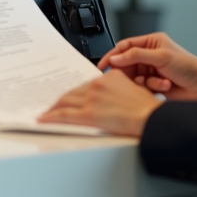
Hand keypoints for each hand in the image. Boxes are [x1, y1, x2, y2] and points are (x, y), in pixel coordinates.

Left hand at [38, 70, 162, 136]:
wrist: (152, 119)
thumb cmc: (148, 110)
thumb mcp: (134, 90)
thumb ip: (118, 91)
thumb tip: (111, 99)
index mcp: (109, 77)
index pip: (85, 85)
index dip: (74, 94)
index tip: (69, 98)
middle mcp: (98, 84)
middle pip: (73, 93)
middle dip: (61, 101)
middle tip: (52, 106)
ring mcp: (92, 98)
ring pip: (65, 102)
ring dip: (54, 108)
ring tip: (46, 114)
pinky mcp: (89, 113)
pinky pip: (64, 115)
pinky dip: (51, 117)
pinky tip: (44, 119)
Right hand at [97, 32, 196, 102]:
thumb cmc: (189, 67)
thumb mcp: (161, 56)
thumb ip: (135, 55)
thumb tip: (115, 57)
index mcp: (151, 43)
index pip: (125, 46)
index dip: (112, 55)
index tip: (103, 65)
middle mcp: (149, 56)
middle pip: (127, 64)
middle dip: (130, 72)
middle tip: (130, 79)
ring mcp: (151, 71)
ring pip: (134, 78)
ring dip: (145, 82)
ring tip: (160, 82)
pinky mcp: (153, 85)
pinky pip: (142, 87)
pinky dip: (152, 88)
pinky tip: (164, 87)